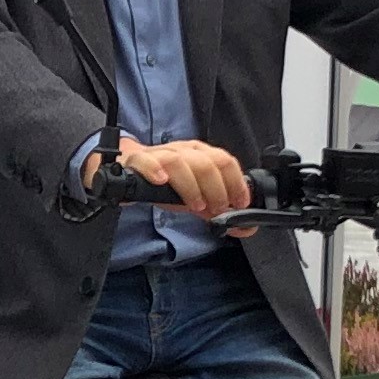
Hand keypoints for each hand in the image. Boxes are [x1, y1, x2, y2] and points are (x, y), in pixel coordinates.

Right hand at [112, 137, 250, 219]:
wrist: (133, 171)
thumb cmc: (168, 182)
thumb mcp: (197, 196)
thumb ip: (219, 211)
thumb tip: (246, 228)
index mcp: (200, 154)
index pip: (225, 161)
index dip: (236, 184)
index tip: (239, 204)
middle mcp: (182, 151)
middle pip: (206, 163)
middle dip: (216, 189)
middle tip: (216, 209)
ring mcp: (159, 154)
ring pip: (179, 162)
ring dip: (191, 186)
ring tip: (195, 205)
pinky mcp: (137, 161)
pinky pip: (146, 161)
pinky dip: (155, 170)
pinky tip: (161, 181)